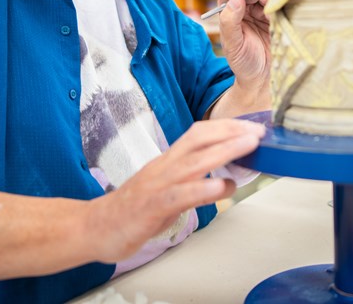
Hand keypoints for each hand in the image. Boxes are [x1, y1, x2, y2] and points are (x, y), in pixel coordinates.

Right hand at [86, 118, 264, 262]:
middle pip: (200, 141)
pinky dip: (203, 188)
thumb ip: (192, 183)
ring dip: (225, 151)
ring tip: (249, 146)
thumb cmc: (132, 210)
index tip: (248, 126)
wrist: (94, 227)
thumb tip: (223, 180)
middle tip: (258, 132)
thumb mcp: (166, 190)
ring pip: (195, 162)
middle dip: (232, 134)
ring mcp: (158, 184)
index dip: (224, 127)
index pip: (197, 134)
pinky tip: (222, 185)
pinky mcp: (153, 205)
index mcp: (167, 161)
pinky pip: (180, 194)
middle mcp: (164, 167)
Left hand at [216, 0, 274, 98]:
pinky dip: (282, 2)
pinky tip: (283, 11)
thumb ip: (230, 22)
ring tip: (274, 6)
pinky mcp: (279, 16)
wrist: (264, 78)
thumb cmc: (244, 63)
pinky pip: (281, 2)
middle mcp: (245, 7)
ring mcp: (263, 11)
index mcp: (229, 11)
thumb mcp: (233, 45)